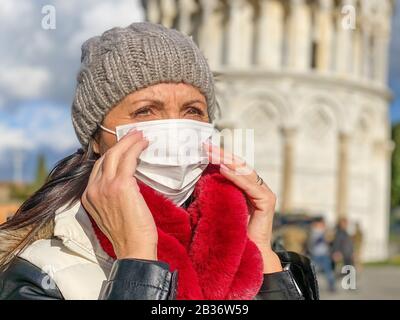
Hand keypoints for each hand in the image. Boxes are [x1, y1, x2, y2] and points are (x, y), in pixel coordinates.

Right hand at [82, 129, 157, 260]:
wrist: (133, 248)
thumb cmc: (128, 232)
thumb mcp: (112, 211)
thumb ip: (111, 195)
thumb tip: (126, 178)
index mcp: (88, 196)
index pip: (98, 167)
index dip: (112, 153)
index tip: (125, 146)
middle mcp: (93, 189)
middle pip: (105, 157)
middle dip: (121, 143)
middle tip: (135, 135)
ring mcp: (105, 187)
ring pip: (115, 154)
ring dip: (130, 141)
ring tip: (141, 136)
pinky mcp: (121, 185)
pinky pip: (128, 159)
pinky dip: (136, 148)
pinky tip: (144, 144)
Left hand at [204, 143, 282, 272]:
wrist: (249, 252)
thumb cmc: (232, 231)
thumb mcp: (220, 205)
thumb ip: (216, 190)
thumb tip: (196, 175)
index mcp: (246, 186)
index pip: (232, 166)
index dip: (218, 156)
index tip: (202, 148)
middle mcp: (256, 186)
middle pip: (238, 165)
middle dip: (221, 154)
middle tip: (205, 146)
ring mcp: (264, 192)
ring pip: (244, 171)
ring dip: (227, 161)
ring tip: (212, 154)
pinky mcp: (267, 201)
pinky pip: (250, 185)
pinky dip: (237, 177)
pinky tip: (224, 169)